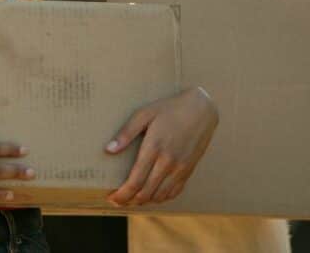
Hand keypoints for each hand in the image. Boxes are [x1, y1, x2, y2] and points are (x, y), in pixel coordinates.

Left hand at [105, 86, 218, 205]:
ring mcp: (180, 168)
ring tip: (131, 198)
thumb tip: (108, 150)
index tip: (111, 197)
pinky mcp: (189, 169)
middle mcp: (168, 162)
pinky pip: (175, 192)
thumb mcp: (144, 114)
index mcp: (154, 148)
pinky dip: (161, 198)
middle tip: (117, 200)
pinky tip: (152, 195)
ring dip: (144, 201)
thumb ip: (126, 133)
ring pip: (160, 195)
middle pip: (146, 192)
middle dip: (129, 200)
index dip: (122, 194)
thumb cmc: (169, 109)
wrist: (201, 109)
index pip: (135, 181)